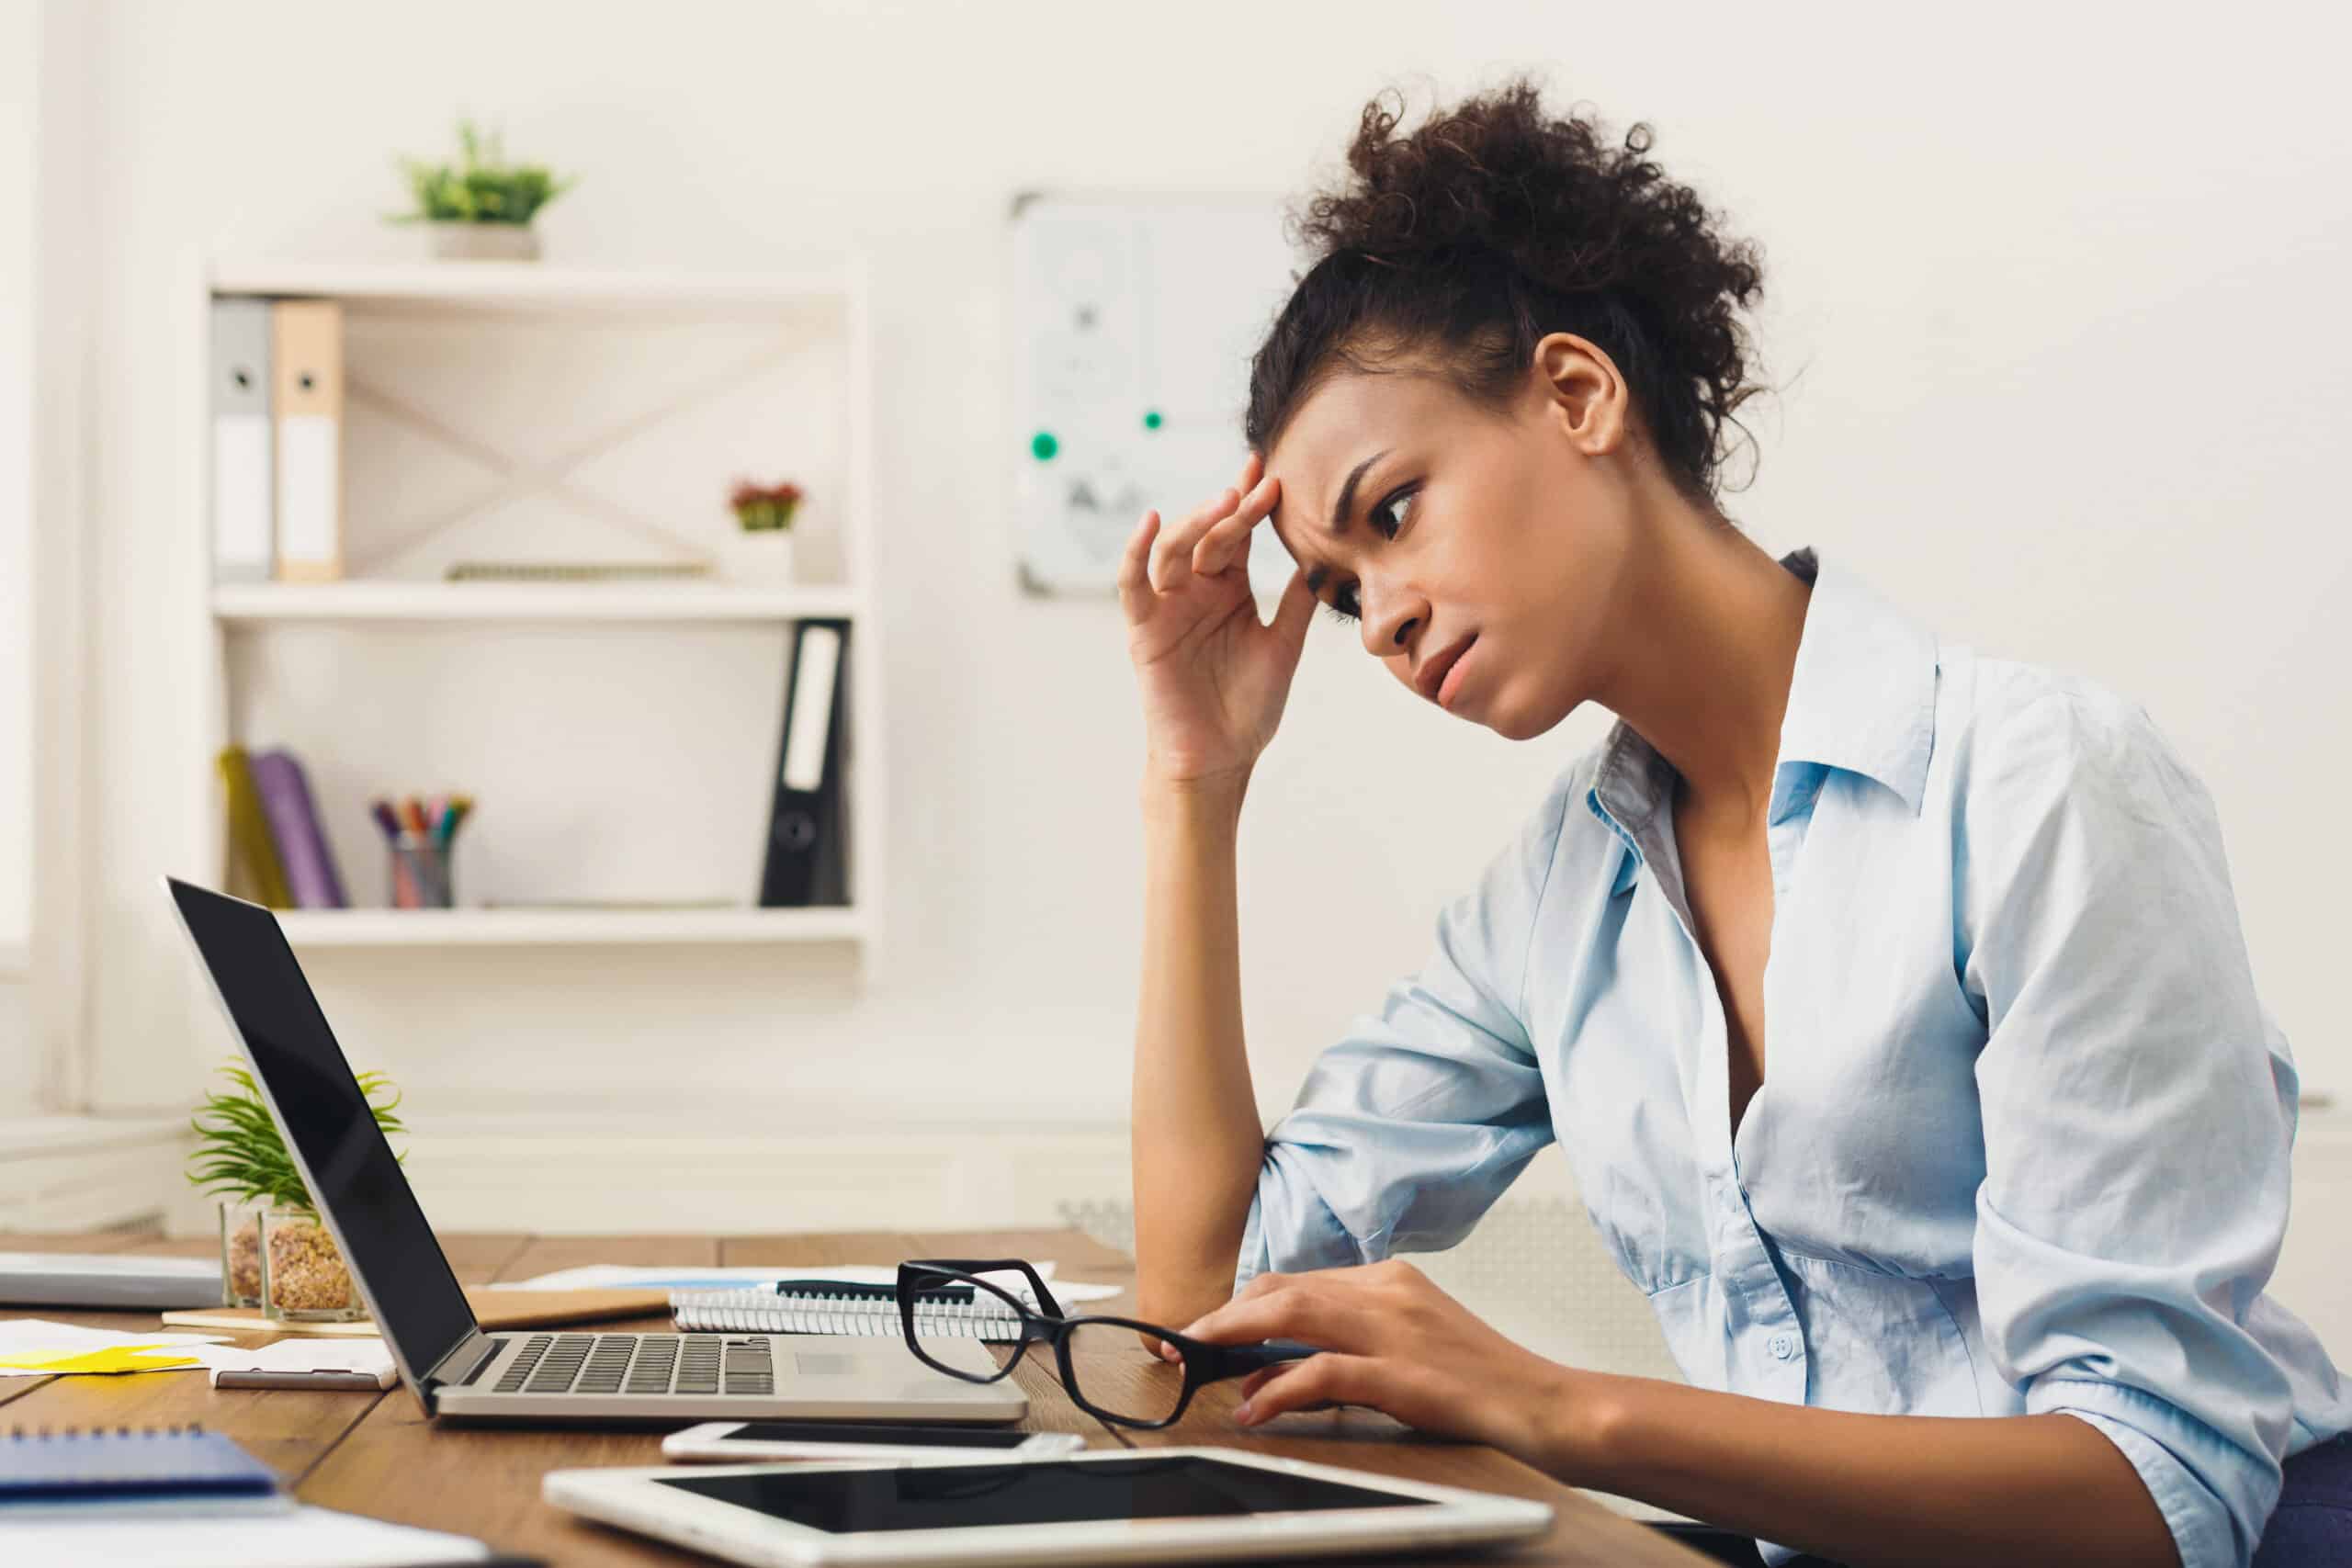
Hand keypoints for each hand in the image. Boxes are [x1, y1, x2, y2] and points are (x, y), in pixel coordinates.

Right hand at [1120, 452, 1317, 787]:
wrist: (1218, 759)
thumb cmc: (1248, 709)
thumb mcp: (1284, 647)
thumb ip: (1297, 602)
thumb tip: (1327, 557)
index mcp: (1229, 590)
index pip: (1238, 534)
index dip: (1252, 503)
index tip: (1273, 472)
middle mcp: (1196, 590)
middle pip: (1210, 535)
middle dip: (1233, 507)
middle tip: (1259, 485)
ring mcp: (1168, 606)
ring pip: (1174, 549)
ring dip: (1197, 521)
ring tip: (1226, 501)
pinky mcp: (1144, 629)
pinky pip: (1133, 584)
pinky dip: (1136, 551)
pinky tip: (1152, 521)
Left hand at [1171, 1259, 1589, 1469]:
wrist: (1551, 1406)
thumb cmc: (1482, 1384)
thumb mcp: (1412, 1347)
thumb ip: (1350, 1348)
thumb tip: (1272, 1372)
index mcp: (1390, 1279)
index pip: (1298, 1280)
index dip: (1244, 1302)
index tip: (1209, 1328)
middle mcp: (1388, 1291)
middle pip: (1284, 1288)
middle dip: (1225, 1314)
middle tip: (1182, 1342)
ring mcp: (1395, 1329)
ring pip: (1293, 1313)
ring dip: (1234, 1335)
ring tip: (1197, 1359)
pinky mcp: (1403, 1373)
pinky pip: (1323, 1372)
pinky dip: (1278, 1388)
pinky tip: (1253, 1408)